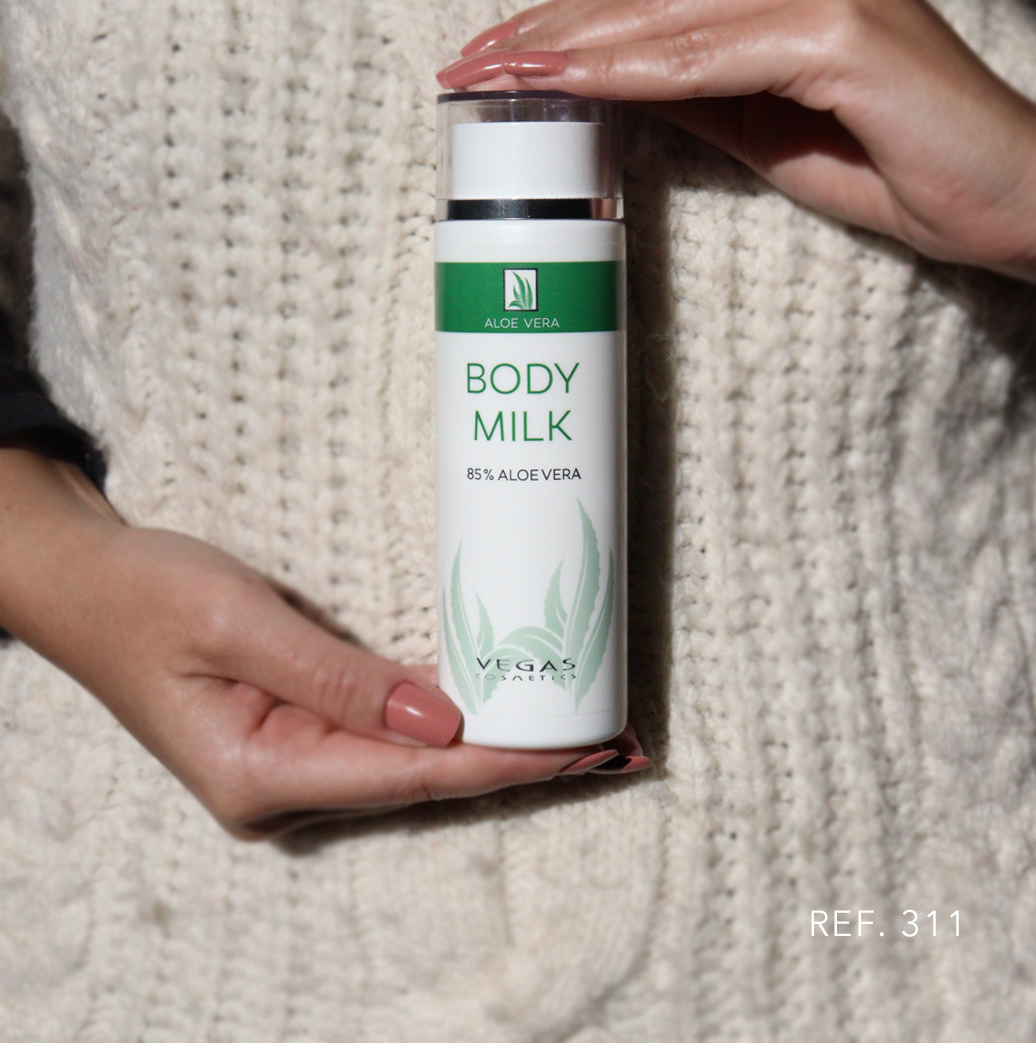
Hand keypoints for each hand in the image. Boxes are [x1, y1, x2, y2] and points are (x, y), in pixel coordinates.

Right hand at [0, 446, 643, 837]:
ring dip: (496, 747)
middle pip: (425, 781)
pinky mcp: (293, 736)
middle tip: (615, 743)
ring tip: (580, 733)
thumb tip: (444, 717)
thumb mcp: (236, 621)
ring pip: (414, 766)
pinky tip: (499, 717)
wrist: (82, 584)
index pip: (413, 772)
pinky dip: (451, 729)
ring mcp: (287, 767)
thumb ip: (337, 676)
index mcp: (260, 772)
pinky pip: (387, 741)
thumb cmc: (146, 593)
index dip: (504, 758)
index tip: (583, 746)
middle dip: (520, 761)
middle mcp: (280, 788)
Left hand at [439, 0, 1035, 291]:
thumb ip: (699, 94)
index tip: (497, 56)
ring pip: (667, 14)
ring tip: (494, 75)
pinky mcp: (840, 24)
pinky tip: (567, 83)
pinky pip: (710, 53)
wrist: (1006, 200)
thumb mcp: (771, 129)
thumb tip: (612, 86)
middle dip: (550, 32)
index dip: (570, 22)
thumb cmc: (900, 164)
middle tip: (467, 64)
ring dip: (571, 48)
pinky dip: (631, 70)